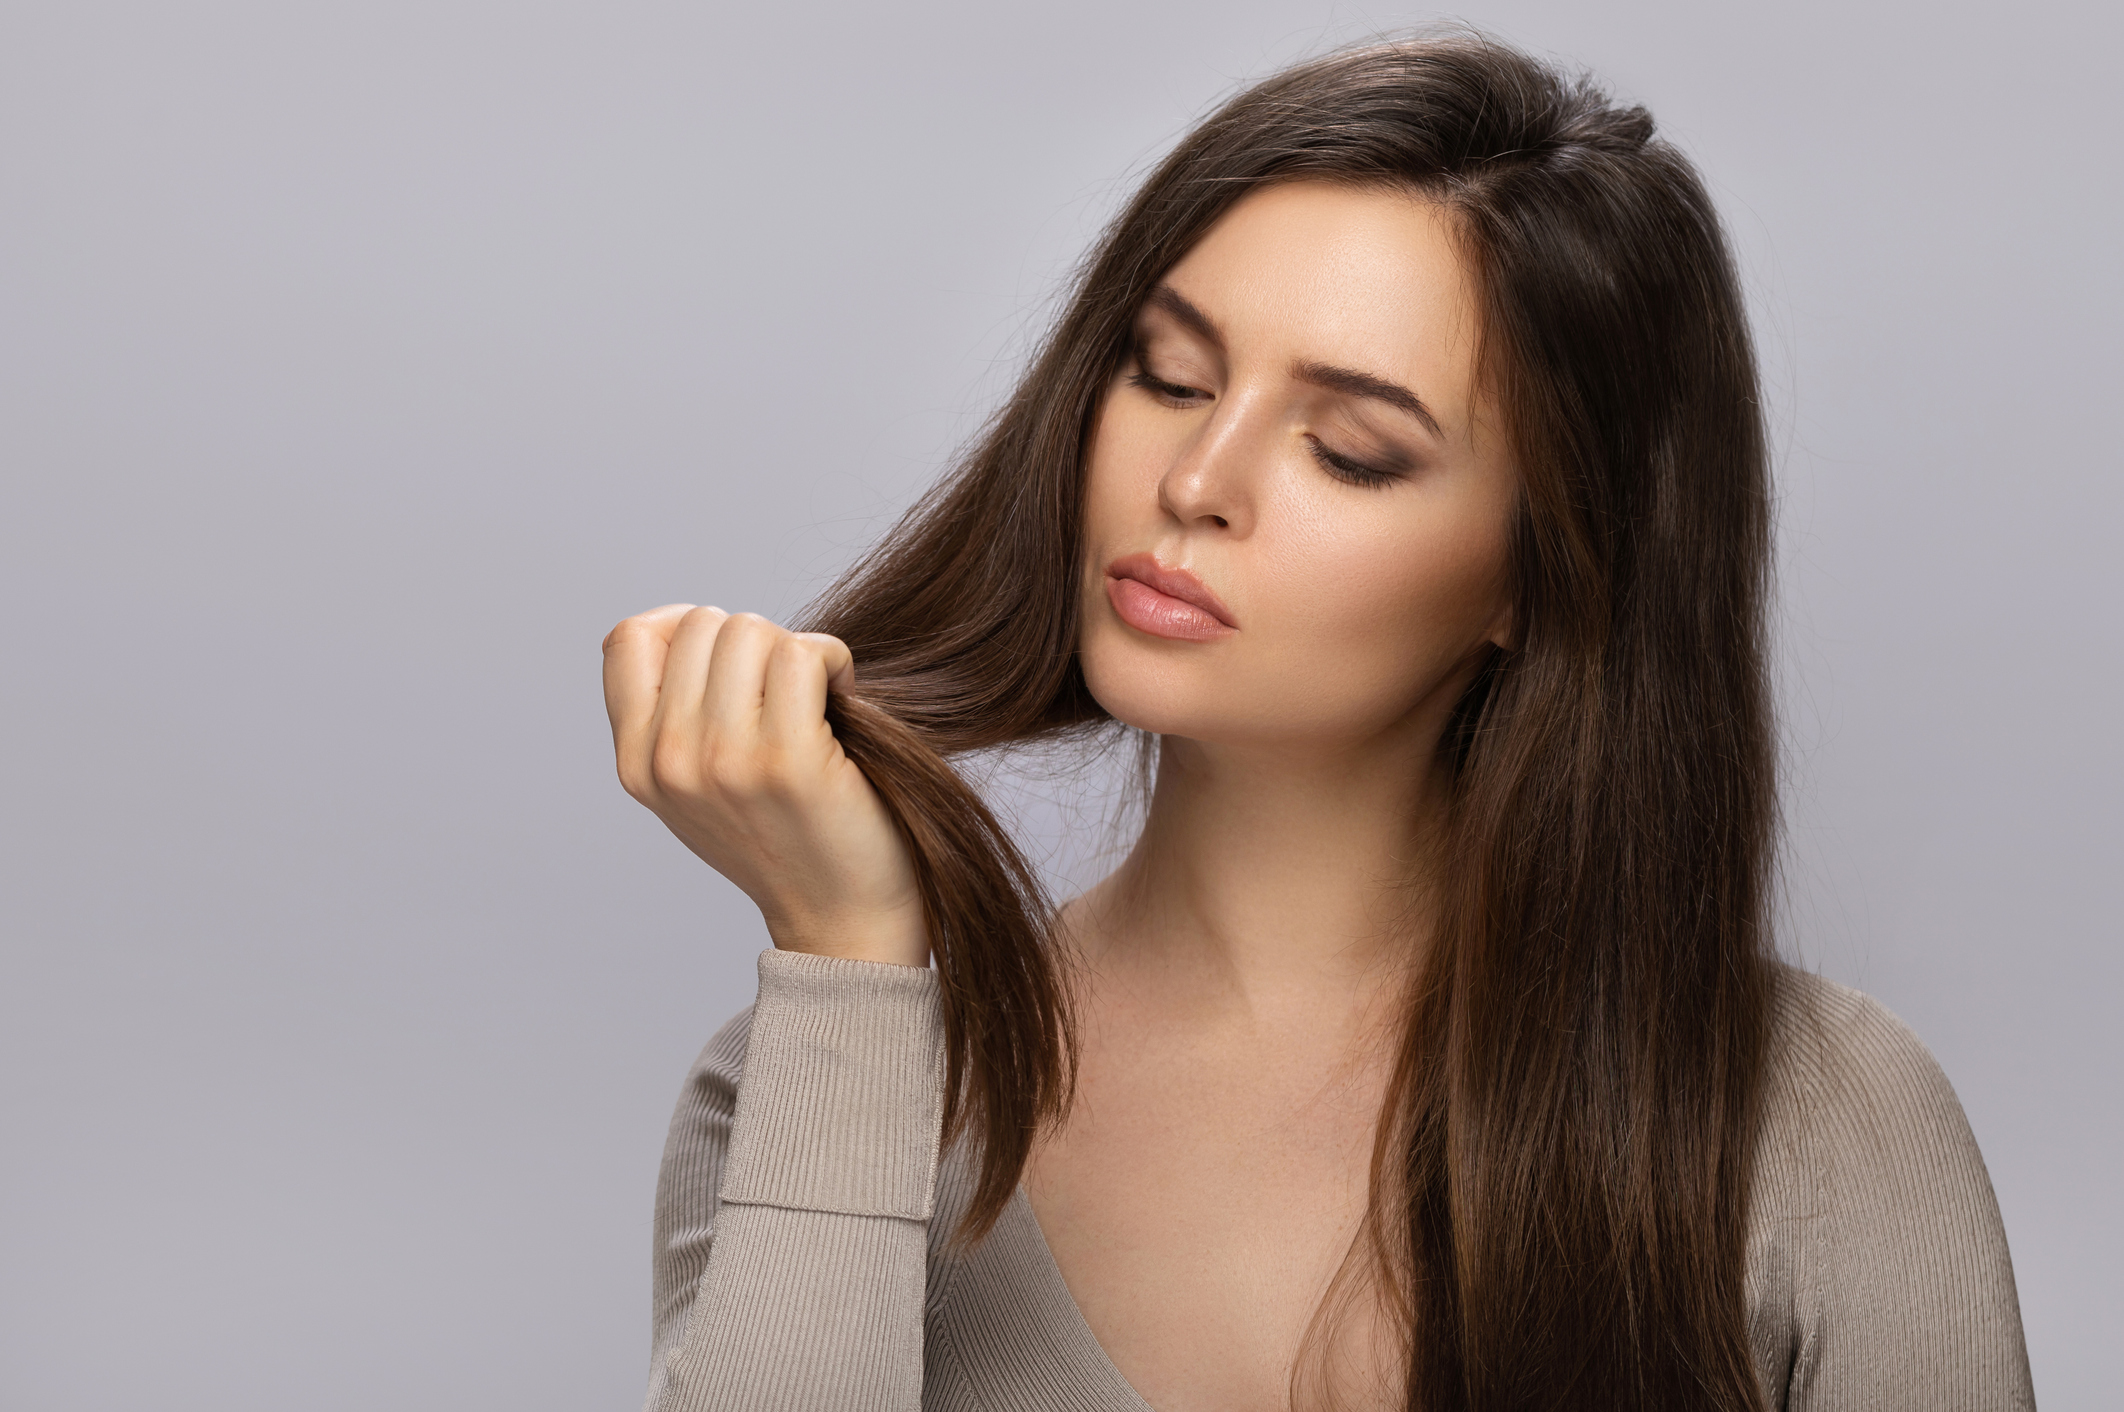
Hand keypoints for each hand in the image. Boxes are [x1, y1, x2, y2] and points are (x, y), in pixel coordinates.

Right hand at [601, 604, 928, 967]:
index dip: (685, 626)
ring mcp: (724, 761)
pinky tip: (844, 697)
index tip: (734, 661)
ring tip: (816, 698)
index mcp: (637, 764)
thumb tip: (692, 624)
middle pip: (703, 624)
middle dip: (756, 643)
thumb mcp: (697, 785)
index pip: (629, 638)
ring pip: (752, 631)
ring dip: (797, 651)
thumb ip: (674, 715)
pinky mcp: (787, 761)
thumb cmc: (784, 834)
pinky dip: (833, 660)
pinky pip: (803, 654)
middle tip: (788, 693)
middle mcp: (669, 761)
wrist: (842, 917)